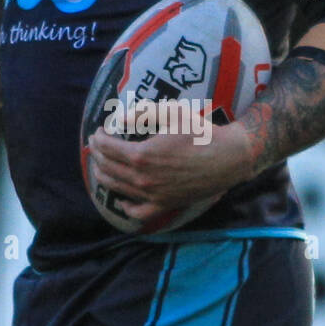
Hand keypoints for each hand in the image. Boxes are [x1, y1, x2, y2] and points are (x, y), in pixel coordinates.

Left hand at [87, 100, 252, 224]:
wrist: (228, 158)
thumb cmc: (200, 132)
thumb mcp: (171, 113)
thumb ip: (143, 113)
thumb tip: (120, 117)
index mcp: (142, 155)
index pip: (107, 148)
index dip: (98, 138)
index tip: (98, 131)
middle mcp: (144, 179)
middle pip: (108, 168)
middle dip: (97, 154)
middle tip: (96, 144)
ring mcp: (154, 194)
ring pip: (118, 189)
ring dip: (103, 176)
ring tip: (100, 166)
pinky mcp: (166, 204)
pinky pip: (140, 212)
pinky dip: (127, 207)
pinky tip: (122, 199)